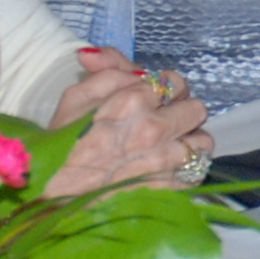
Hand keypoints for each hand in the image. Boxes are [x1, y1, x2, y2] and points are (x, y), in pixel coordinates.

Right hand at [51, 54, 208, 193]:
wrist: (57, 198)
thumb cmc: (63, 148)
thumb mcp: (74, 99)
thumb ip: (107, 71)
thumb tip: (121, 59)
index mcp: (132, 102)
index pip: (174, 82)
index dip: (164, 88)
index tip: (153, 98)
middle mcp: (155, 130)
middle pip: (196, 109)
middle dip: (182, 110)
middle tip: (165, 120)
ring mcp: (165, 162)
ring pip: (203, 142)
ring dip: (189, 141)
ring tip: (170, 145)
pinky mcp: (169, 189)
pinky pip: (197, 173)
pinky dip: (188, 169)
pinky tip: (168, 168)